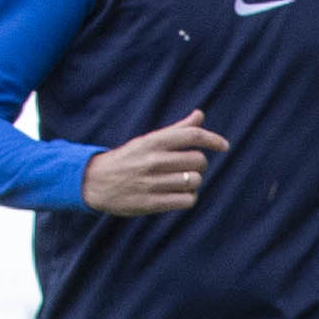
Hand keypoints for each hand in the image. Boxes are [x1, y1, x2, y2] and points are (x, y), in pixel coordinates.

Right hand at [82, 111, 229, 215]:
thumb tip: (200, 115)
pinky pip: (186, 200)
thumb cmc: (128, 159)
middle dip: (199, 164)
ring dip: (193, 182)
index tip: (224, 146)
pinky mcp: (151, 203)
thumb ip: (176, 129)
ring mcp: (151, 182)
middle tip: (189, 167)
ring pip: (194, 181)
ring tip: (181, 182)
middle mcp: (153, 160)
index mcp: (153, 142)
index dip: (212, 139)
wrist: (94, 182)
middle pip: (198, 160)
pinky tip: (179, 195)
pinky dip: (188, 198)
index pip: (191, 135)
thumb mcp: (148, 140)